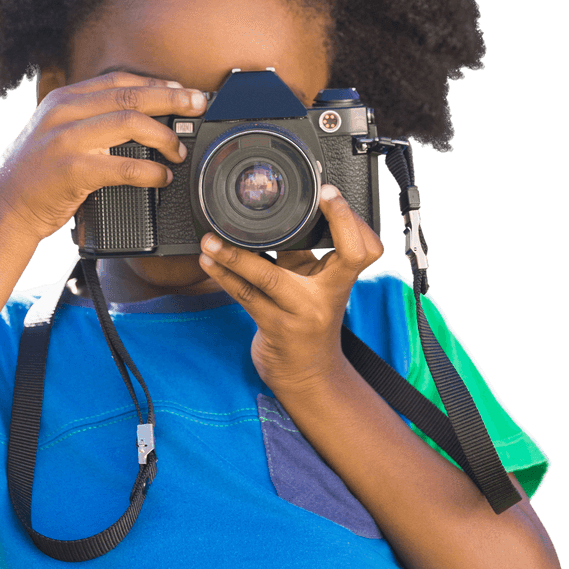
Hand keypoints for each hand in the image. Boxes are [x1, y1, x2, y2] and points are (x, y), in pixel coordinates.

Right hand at [0, 71, 206, 240]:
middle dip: (172, 98)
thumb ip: (90, 120)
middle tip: (198, 105)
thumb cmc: (38, 174)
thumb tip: (142, 119)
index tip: (183, 89)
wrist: (6, 206)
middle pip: (131, 95)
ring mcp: (66, 140)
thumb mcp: (58, 132)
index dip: (156, 82)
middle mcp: (64, 112)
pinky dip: (150, 172)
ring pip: (130, 123)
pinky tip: (162, 178)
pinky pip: (123, 166)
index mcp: (65, 99)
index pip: (119, 79)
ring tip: (179, 151)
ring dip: (164, 136)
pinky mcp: (72, 170)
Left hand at [198, 185, 382, 393]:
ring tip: (210, 241)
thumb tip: (283, 210)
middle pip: (317, 261)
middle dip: (295, 229)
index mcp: (341, 280)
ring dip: (235, 256)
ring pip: (268, 277)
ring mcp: (301, 314)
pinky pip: (245, 296)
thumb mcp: (315, 285)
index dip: (347, 219)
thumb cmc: (309, 321)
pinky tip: (208, 262)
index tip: (327, 193)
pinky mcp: (275, 328)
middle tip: (267, 204)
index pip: (361, 248)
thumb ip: (305, 252)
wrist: (307, 374)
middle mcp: (326, 296)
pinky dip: (223, 276)